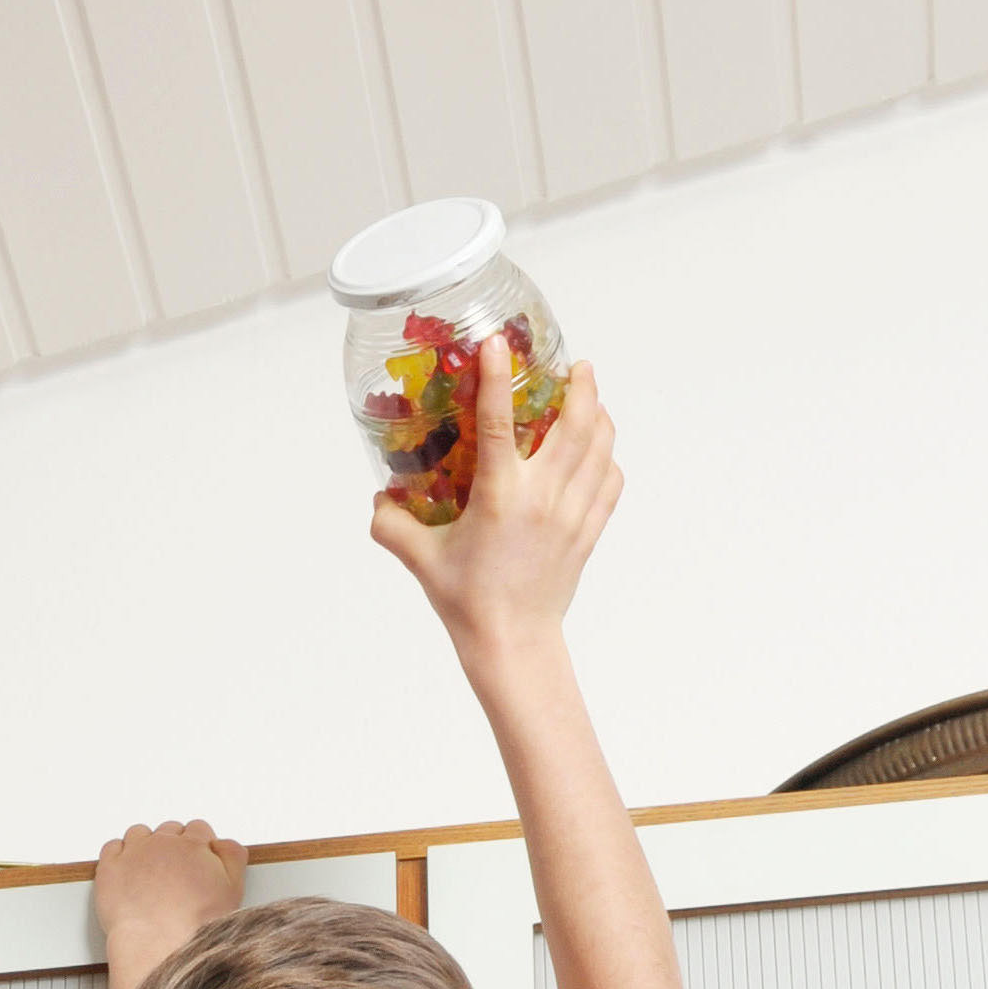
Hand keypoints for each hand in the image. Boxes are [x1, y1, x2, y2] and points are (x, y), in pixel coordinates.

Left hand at [93, 820, 245, 988]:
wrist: (161, 946)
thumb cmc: (196, 924)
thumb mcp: (233, 889)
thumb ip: (232, 857)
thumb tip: (223, 843)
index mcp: (194, 845)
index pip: (198, 829)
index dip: (198, 846)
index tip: (195, 861)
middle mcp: (163, 842)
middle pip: (169, 831)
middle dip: (172, 847)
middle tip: (173, 875)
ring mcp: (134, 853)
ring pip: (139, 834)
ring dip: (144, 847)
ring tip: (148, 875)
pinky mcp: (110, 868)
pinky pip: (111, 847)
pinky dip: (118, 855)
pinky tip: (126, 873)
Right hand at [371, 354, 621, 660]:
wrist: (514, 644)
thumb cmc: (468, 603)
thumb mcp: (422, 560)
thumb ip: (392, 526)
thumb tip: (377, 501)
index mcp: (499, 497)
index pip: (499, 423)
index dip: (497, 378)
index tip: (497, 344)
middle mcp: (543, 498)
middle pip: (576, 423)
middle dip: (580, 386)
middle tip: (576, 365)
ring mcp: (572, 514)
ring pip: (601, 447)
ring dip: (600, 415)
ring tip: (591, 397)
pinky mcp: (588, 532)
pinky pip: (610, 483)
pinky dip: (608, 460)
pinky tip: (598, 453)